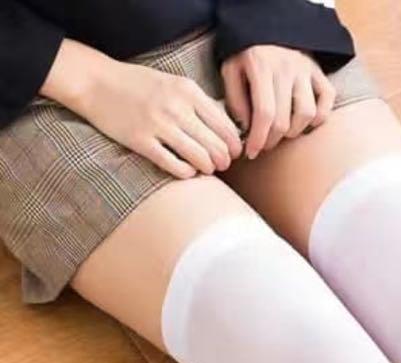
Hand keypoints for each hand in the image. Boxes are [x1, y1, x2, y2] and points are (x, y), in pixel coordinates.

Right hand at [46, 40, 242, 178]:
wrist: (95, 82)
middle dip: (224, 161)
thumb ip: (201, 104)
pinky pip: (177, 167)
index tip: (233, 152)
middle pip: (217, 147)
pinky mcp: (141, 142)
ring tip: (205, 167)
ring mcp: (158, 126)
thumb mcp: (174, 84)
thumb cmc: (139, 85)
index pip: (227, 127)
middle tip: (221, 164)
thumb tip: (230, 131)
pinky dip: (187, 173)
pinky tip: (186, 170)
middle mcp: (176, 107)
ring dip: (208, 169)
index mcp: (188, 91)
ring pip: (201, 159)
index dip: (235, 146)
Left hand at [221, 45, 335, 159]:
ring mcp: (305, 70)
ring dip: (294, 130)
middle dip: (272, 139)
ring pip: (307, 114)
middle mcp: (286, 69)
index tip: (252, 152)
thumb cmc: (247, 52)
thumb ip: (235, 98)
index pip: (264, 114)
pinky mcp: (318, 72)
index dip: (259, 139)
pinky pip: (327, 100)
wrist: (266, 24)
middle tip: (264, 143)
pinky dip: (319, 116)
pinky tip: (306, 120)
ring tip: (283, 131)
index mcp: (261, 67)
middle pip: (284, 120)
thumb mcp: (231, 69)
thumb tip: (247, 128)